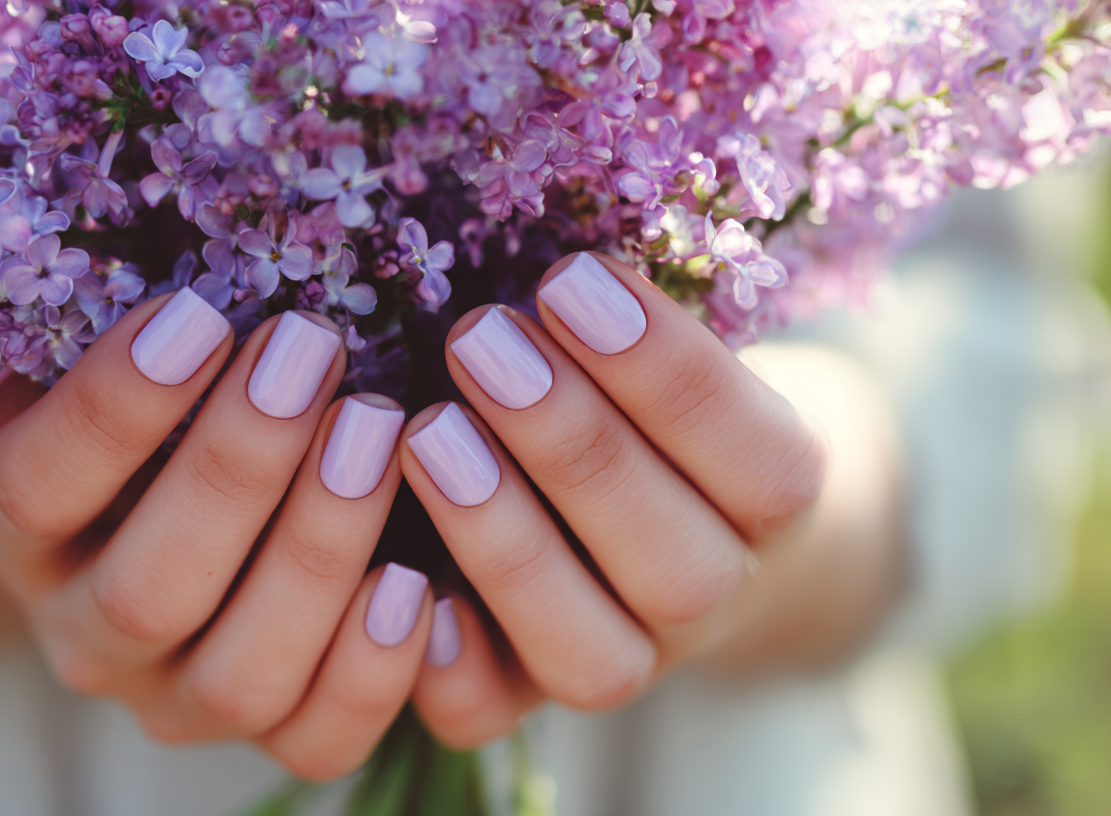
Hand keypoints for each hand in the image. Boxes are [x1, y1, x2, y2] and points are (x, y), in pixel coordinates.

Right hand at [0, 290, 431, 778]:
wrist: (140, 518)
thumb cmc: (123, 418)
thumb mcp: (61, 377)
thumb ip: (40, 358)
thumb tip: (23, 339)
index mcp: (14, 538)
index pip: (36, 488)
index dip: (112, 410)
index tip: (196, 316)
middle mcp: (88, 640)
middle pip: (148, 592)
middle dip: (237, 467)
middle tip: (308, 352)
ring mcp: (178, 701)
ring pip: (240, 677)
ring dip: (315, 552)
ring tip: (375, 431)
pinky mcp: (269, 737)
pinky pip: (317, 741)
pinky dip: (371, 670)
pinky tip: (415, 577)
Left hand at [400, 252, 902, 746]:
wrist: (675, 509)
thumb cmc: (650, 390)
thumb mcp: (669, 338)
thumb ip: (624, 311)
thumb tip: (532, 203)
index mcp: (774, 499)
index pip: (752, 452)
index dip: (662, 371)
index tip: (568, 277)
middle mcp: (711, 596)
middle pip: (672, 559)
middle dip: (572, 445)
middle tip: (480, 341)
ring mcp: (626, 658)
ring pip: (589, 650)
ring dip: (507, 542)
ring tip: (427, 433)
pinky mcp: (528, 696)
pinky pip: (496, 717)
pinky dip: (453, 669)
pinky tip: (401, 586)